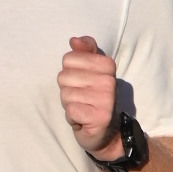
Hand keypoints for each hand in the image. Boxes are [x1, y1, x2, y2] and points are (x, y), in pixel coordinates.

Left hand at [58, 34, 120, 155]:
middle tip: (80, 98)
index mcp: (107, 65)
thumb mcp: (89, 72)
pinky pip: (71, 110)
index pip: (68, 58)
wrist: (105, 131)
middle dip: (67, 89)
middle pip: (64, 76)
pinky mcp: (99, 117)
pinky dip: (72, 117)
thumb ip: (83, 53)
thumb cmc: (92, 98)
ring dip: (69, 104)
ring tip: (82, 108)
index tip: (81, 83)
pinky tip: (82, 119)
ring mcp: (106, 99)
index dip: (69, 72)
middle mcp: (109, 80)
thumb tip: (74, 40)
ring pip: (66, 94)